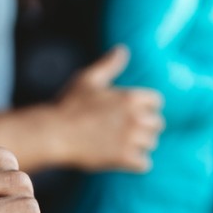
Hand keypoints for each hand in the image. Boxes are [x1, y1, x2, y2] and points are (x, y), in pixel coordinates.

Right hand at [51, 46, 162, 172]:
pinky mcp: (124, 158)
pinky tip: (122, 159)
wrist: (54, 133)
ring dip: (140, 145)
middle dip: (145, 127)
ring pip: (151, 144)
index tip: (131, 113)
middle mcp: (135, 117)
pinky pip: (144, 164)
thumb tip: (122, 49)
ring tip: (121, 144)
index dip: (145, 107)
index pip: (156, 102)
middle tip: (125, 131)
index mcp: (130, 97)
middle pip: (157, 124)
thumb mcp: (88, 79)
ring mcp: (130, 139)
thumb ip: (109, 65)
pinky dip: (136, 163)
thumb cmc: (68, 104)